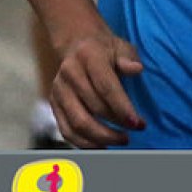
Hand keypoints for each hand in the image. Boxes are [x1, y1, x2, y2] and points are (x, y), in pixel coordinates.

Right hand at [48, 31, 145, 148]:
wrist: (77, 45)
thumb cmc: (105, 50)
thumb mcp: (120, 47)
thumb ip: (128, 58)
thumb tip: (137, 69)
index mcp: (88, 56)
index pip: (105, 87)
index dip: (122, 108)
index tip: (138, 123)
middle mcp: (69, 72)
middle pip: (92, 107)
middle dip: (116, 125)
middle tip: (135, 130)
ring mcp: (59, 89)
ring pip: (78, 123)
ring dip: (102, 138)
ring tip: (121, 140)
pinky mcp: (54, 103)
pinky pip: (66, 130)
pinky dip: (85, 143)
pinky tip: (103, 146)